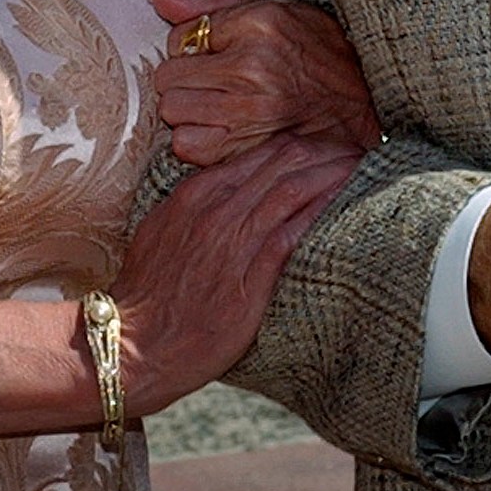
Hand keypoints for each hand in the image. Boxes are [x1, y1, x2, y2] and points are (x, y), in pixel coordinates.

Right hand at [114, 131, 359, 416]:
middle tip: (354, 148)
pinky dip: (318, 213)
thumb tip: (223, 189)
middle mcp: (217, 210)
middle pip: (282, 164)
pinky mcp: (248, 281)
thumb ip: (194, 203)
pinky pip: (290, 235)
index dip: (297, 145)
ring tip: (358, 167)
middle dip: (323, 151)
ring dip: (329, 175)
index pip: (259, 154)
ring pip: (291, 191)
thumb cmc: (146, 293)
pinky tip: (341, 203)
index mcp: (196, 194)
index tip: (324, 145)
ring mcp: (233, 243)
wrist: (132, 345)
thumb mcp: (162, 230)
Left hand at [153, 0, 381, 164]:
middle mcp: (251, 65)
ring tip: (217, 105)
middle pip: (168, 77)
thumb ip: (213, 5)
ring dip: (187, 110)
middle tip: (211, 83)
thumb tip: (158, 1)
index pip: (179, 37)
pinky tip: (220, 130)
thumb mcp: (275, 11)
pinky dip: (195, 140)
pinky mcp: (246, 147)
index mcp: (257, 24)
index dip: (190, 49)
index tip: (214, 56)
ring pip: (172, 110)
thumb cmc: (317, 53)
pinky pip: (185, 145)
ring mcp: (249, 110)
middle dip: (183, 80)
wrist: (363, 106)